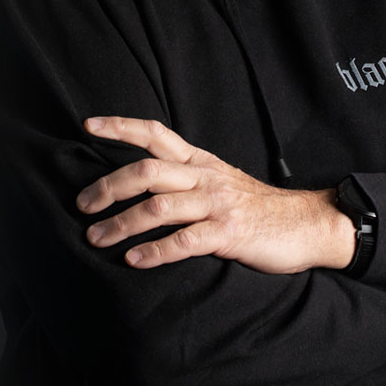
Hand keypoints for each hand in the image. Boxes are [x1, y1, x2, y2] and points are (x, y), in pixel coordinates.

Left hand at [77, 117, 355, 272]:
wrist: (303, 223)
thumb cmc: (254, 206)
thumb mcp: (218, 179)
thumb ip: (185, 177)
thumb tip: (139, 181)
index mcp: (199, 161)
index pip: (155, 133)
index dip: (121, 127)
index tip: (89, 124)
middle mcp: (204, 176)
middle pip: (147, 170)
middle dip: (109, 186)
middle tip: (82, 205)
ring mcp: (217, 204)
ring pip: (159, 207)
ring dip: (122, 223)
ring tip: (96, 238)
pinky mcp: (228, 233)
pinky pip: (184, 241)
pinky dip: (155, 251)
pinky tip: (134, 260)